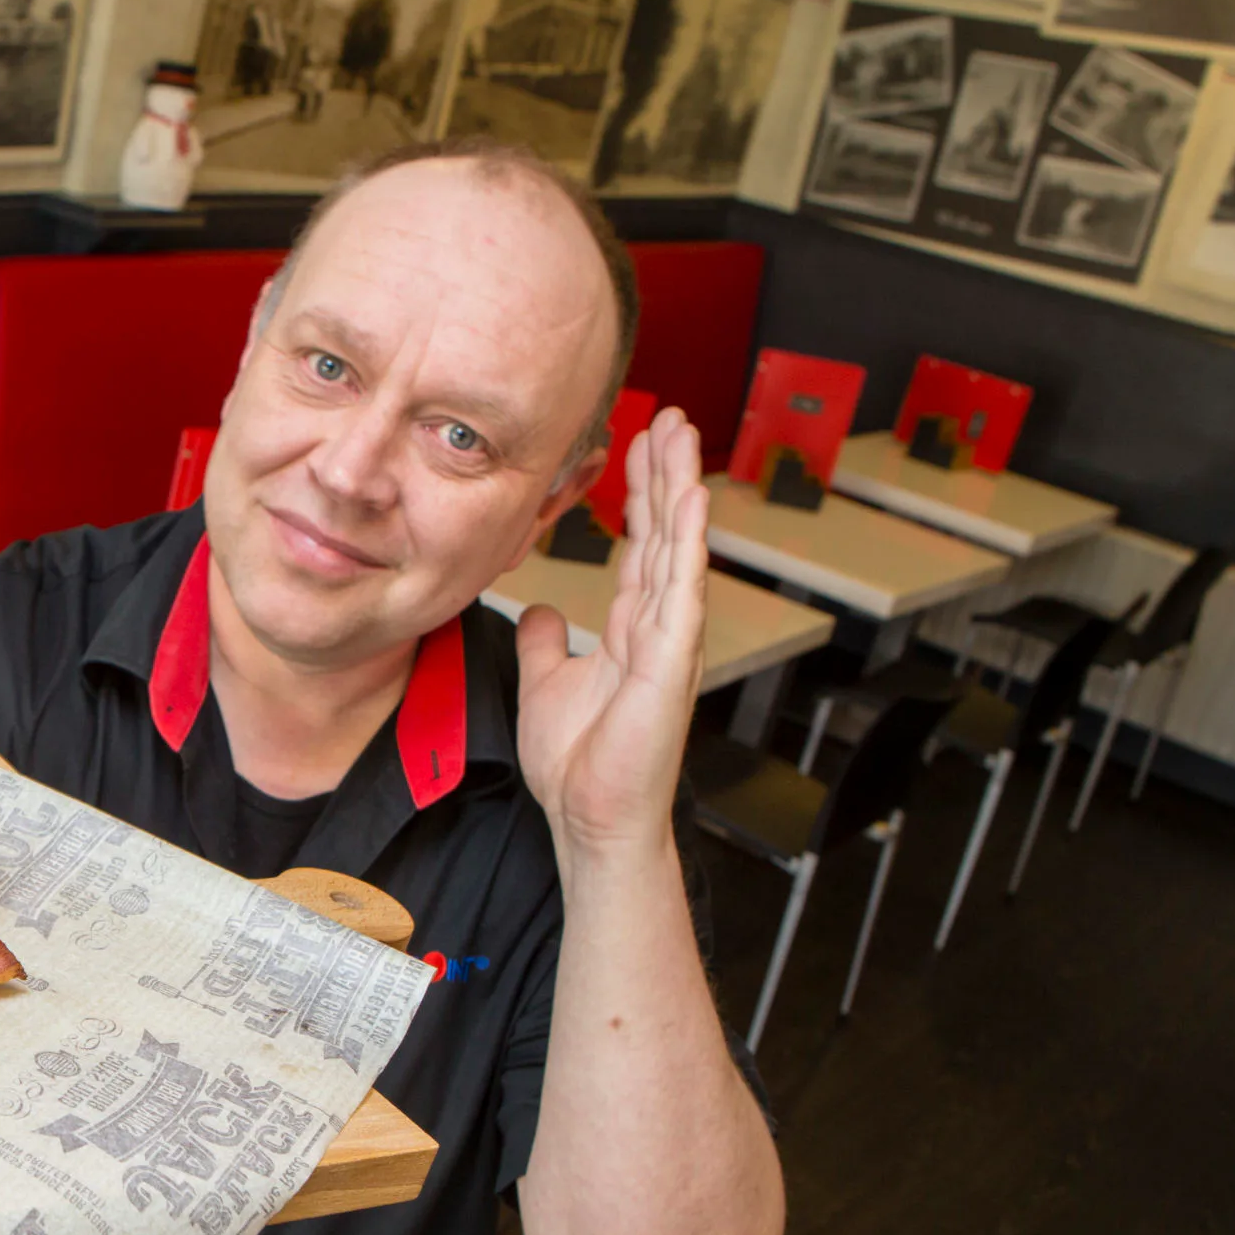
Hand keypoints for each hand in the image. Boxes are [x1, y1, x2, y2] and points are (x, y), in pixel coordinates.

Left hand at [515, 407, 710, 859]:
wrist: (590, 818)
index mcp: (633, 627)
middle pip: (665, 533)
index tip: (638, 442)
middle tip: (669, 416)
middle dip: (665, 474)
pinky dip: (688, 544)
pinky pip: (683, 591)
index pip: (639, 544)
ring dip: (681, 491)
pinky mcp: (672, 663)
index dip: (639, 493)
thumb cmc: (579, 764)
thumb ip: (545, 643)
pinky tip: (693, 500)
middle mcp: (658, 626)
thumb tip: (541, 610)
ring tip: (682, 437)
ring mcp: (671, 641)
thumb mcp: (546, 684)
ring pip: (679, 549)